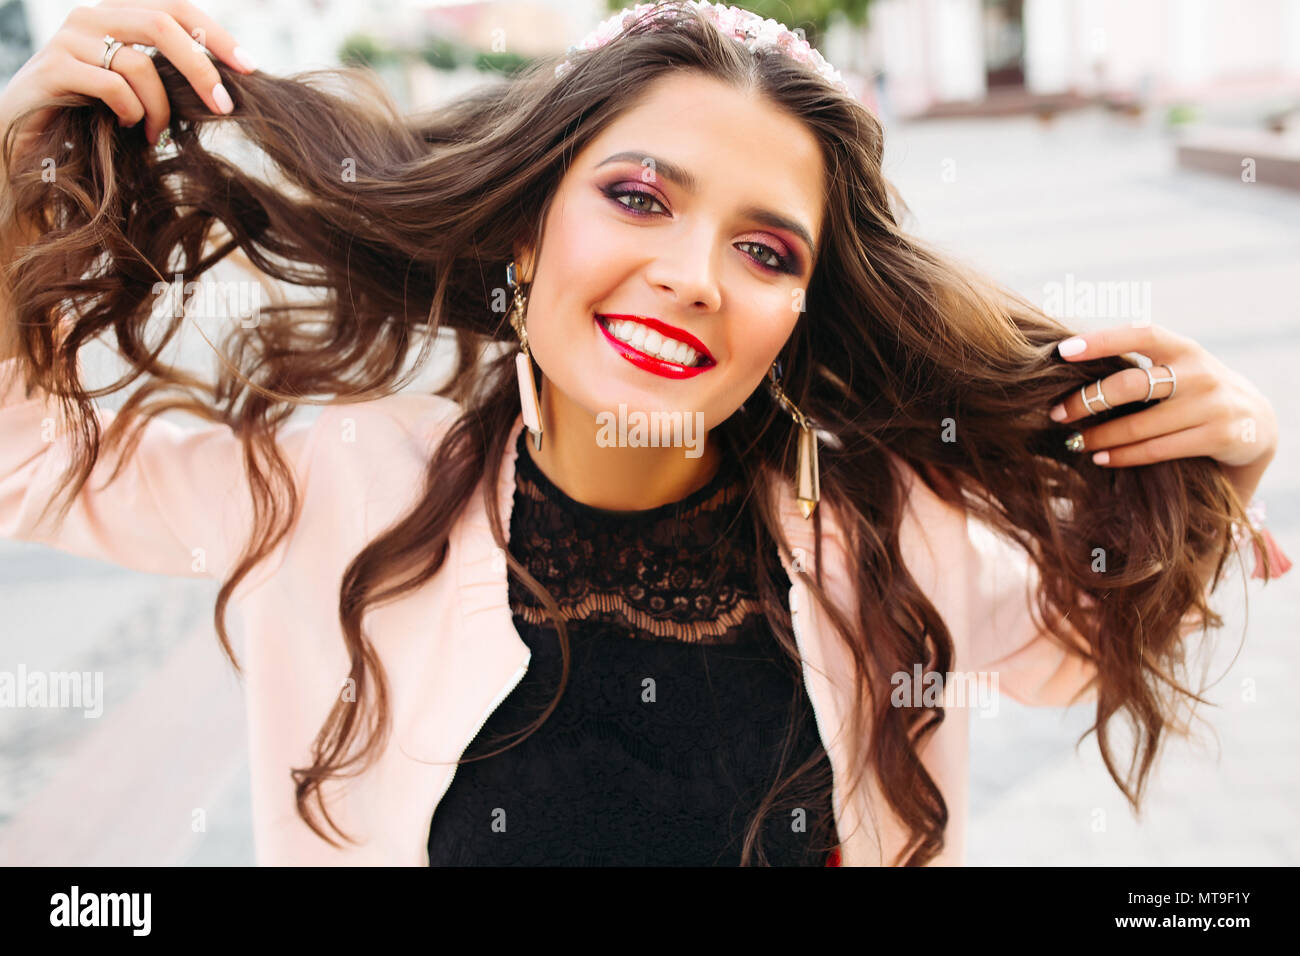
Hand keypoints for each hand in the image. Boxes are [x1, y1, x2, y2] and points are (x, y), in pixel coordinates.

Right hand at [0, 0, 254, 157]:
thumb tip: (225, 86)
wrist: (24, 138)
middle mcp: (91, 16)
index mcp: (117, 14)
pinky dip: (132, 112)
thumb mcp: (135, 90)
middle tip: (223, 107)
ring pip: (140, 64)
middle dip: (201, 68)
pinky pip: (113, 87)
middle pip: (162, 24)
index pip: (175, 7)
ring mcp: (70, 39)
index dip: (216, 34)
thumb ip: (166, 75)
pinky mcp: (54, 68)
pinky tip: (129, 127)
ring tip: (159, 134)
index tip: (250, 68)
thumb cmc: (89, 117)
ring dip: (161, 108)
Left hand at [1047, 323, 1278, 473]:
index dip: (1102, 340)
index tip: (1063, 351)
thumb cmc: (1193, 392)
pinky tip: (1101, 458)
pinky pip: (1157, 450)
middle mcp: (1199, 373)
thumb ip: (1139, 365)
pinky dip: (1123, 456)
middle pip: (1131, 385)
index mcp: (1183, 348)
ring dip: (1099, 437)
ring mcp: (1211, 405)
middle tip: (1056, 414)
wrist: (1255, 423)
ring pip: (1139, 425)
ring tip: (1074, 443)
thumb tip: (1069, 363)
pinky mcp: (1218, 437)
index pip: (1141, 334)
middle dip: (1086, 401)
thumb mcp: (1177, 368)